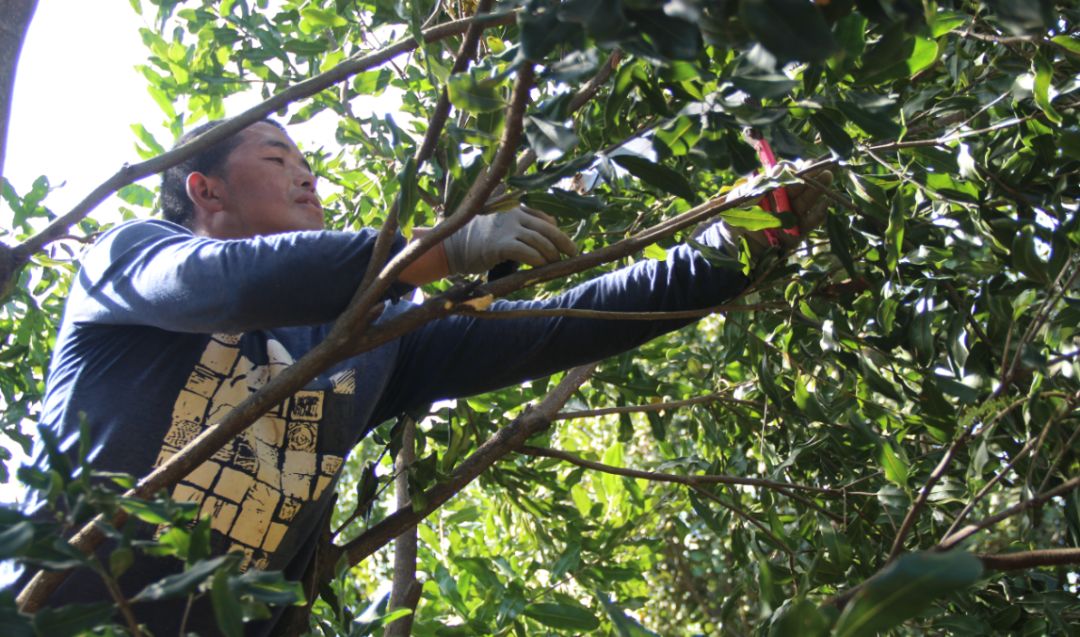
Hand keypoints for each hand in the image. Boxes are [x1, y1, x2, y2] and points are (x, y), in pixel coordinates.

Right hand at [443, 206, 577, 274]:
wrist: (452, 246)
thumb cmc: (476, 240)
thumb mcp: (500, 228)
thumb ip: (519, 228)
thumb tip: (545, 236)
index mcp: (515, 209)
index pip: (545, 219)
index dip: (558, 233)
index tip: (566, 246)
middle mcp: (513, 215)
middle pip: (548, 229)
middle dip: (564, 243)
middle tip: (573, 254)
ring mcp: (507, 229)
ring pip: (540, 241)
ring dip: (552, 254)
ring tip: (556, 264)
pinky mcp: (500, 245)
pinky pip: (527, 252)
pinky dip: (538, 260)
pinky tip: (541, 266)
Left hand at [720, 169, 833, 257]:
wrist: (732, 245)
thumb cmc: (734, 218)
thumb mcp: (743, 197)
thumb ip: (762, 183)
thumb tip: (781, 168)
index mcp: (771, 190)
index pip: (787, 176)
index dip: (796, 170)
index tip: (802, 166)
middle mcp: (784, 201)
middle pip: (801, 187)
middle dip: (813, 176)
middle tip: (823, 167)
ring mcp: (792, 216)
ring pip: (808, 201)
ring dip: (819, 189)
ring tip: (827, 177)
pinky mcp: (797, 233)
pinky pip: (811, 222)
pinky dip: (818, 213)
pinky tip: (824, 203)